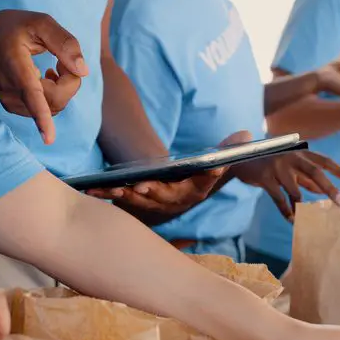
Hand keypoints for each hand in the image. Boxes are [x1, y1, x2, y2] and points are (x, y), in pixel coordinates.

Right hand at [0, 10, 89, 144]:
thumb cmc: (10, 29)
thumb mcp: (39, 23)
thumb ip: (64, 43)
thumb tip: (83, 71)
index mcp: (18, 69)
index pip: (32, 97)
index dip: (43, 119)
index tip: (49, 139)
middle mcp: (12, 92)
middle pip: (57, 101)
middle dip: (70, 82)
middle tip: (62, 61)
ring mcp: (12, 103)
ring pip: (54, 107)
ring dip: (63, 88)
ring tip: (53, 67)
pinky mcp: (15, 108)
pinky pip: (47, 109)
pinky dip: (54, 94)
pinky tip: (45, 77)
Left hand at [87, 131, 252, 224]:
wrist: (171, 192)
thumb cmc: (192, 174)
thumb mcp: (211, 161)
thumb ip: (228, 149)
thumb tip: (247, 135)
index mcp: (195, 190)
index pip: (204, 183)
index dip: (207, 176)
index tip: (206, 170)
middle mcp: (174, 202)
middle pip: (165, 197)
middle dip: (155, 192)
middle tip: (145, 184)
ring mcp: (152, 204)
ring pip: (139, 201)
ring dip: (127, 195)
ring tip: (118, 187)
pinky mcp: (132, 202)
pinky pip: (118, 199)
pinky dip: (105, 193)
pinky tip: (91, 186)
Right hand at [233, 151, 339, 221]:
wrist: (239, 158)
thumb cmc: (269, 163)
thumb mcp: (289, 167)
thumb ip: (305, 177)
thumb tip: (324, 191)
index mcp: (299, 153)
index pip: (325, 161)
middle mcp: (291, 157)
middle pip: (315, 173)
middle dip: (331, 190)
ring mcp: (277, 166)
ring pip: (295, 190)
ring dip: (302, 207)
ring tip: (307, 219)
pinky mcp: (265, 177)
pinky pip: (279, 198)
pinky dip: (286, 210)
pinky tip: (291, 219)